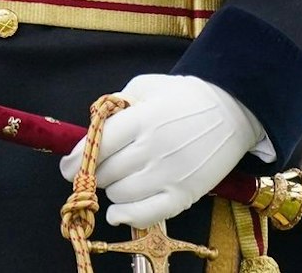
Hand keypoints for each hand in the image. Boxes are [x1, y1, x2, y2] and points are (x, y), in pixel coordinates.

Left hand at [57, 75, 265, 227]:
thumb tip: (93, 126)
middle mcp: (154, 147)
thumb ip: (117, 103)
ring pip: (120, 193)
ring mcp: (170, 173)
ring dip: (112, 189)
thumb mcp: (147, 86)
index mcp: (144, 117)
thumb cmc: (185, 96)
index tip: (68, 165)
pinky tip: (116, 211)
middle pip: (106, 172)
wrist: (233, 110)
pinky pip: (146, 215)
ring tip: (119, 178)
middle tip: (98, 169)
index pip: (98, 144)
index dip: (77, 158)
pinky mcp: (184, 194)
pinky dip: (125, 215)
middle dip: (95, 172)